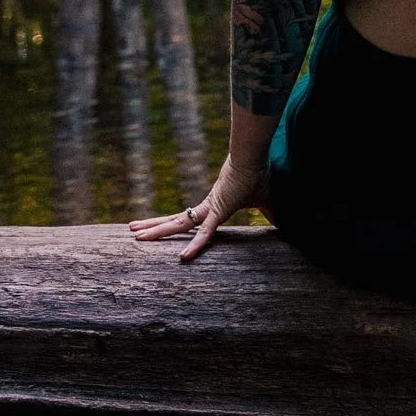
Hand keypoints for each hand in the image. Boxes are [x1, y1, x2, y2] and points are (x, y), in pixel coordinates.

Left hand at [129, 151, 266, 262]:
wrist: (256, 158)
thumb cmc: (261, 176)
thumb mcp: (265, 202)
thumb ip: (270, 215)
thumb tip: (283, 225)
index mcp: (214, 205)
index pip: (189, 219)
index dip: (174, 224)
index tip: (160, 228)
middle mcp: (207, 207)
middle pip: (175, 220)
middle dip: (153, 226)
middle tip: (133, 232)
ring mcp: (210, 208)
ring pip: (178, 224)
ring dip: (156, 229)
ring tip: (133, 232)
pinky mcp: (219, 209)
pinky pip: (205, 232)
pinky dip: (196, 244)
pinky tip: (183, 257)